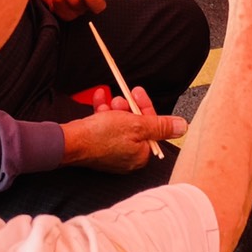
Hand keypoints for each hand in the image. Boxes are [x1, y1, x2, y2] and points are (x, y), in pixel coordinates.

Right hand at [60, 87, 185, 171]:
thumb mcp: (136, 125)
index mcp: (140, 155)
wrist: (69, 142)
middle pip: (136, 125)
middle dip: (128, 108)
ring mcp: (112, 153)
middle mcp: (128, 157)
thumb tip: (182, 127)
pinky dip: (103, 112)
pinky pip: (105, 127)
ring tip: (107, 100)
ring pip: (119, 124)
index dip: (145, 108)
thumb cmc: (101, 135)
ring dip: (115, 108)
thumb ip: (160, 126)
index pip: (151, 128)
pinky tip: (98, 98)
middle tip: (121, 97)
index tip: (137, 93)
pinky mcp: (98, 148)